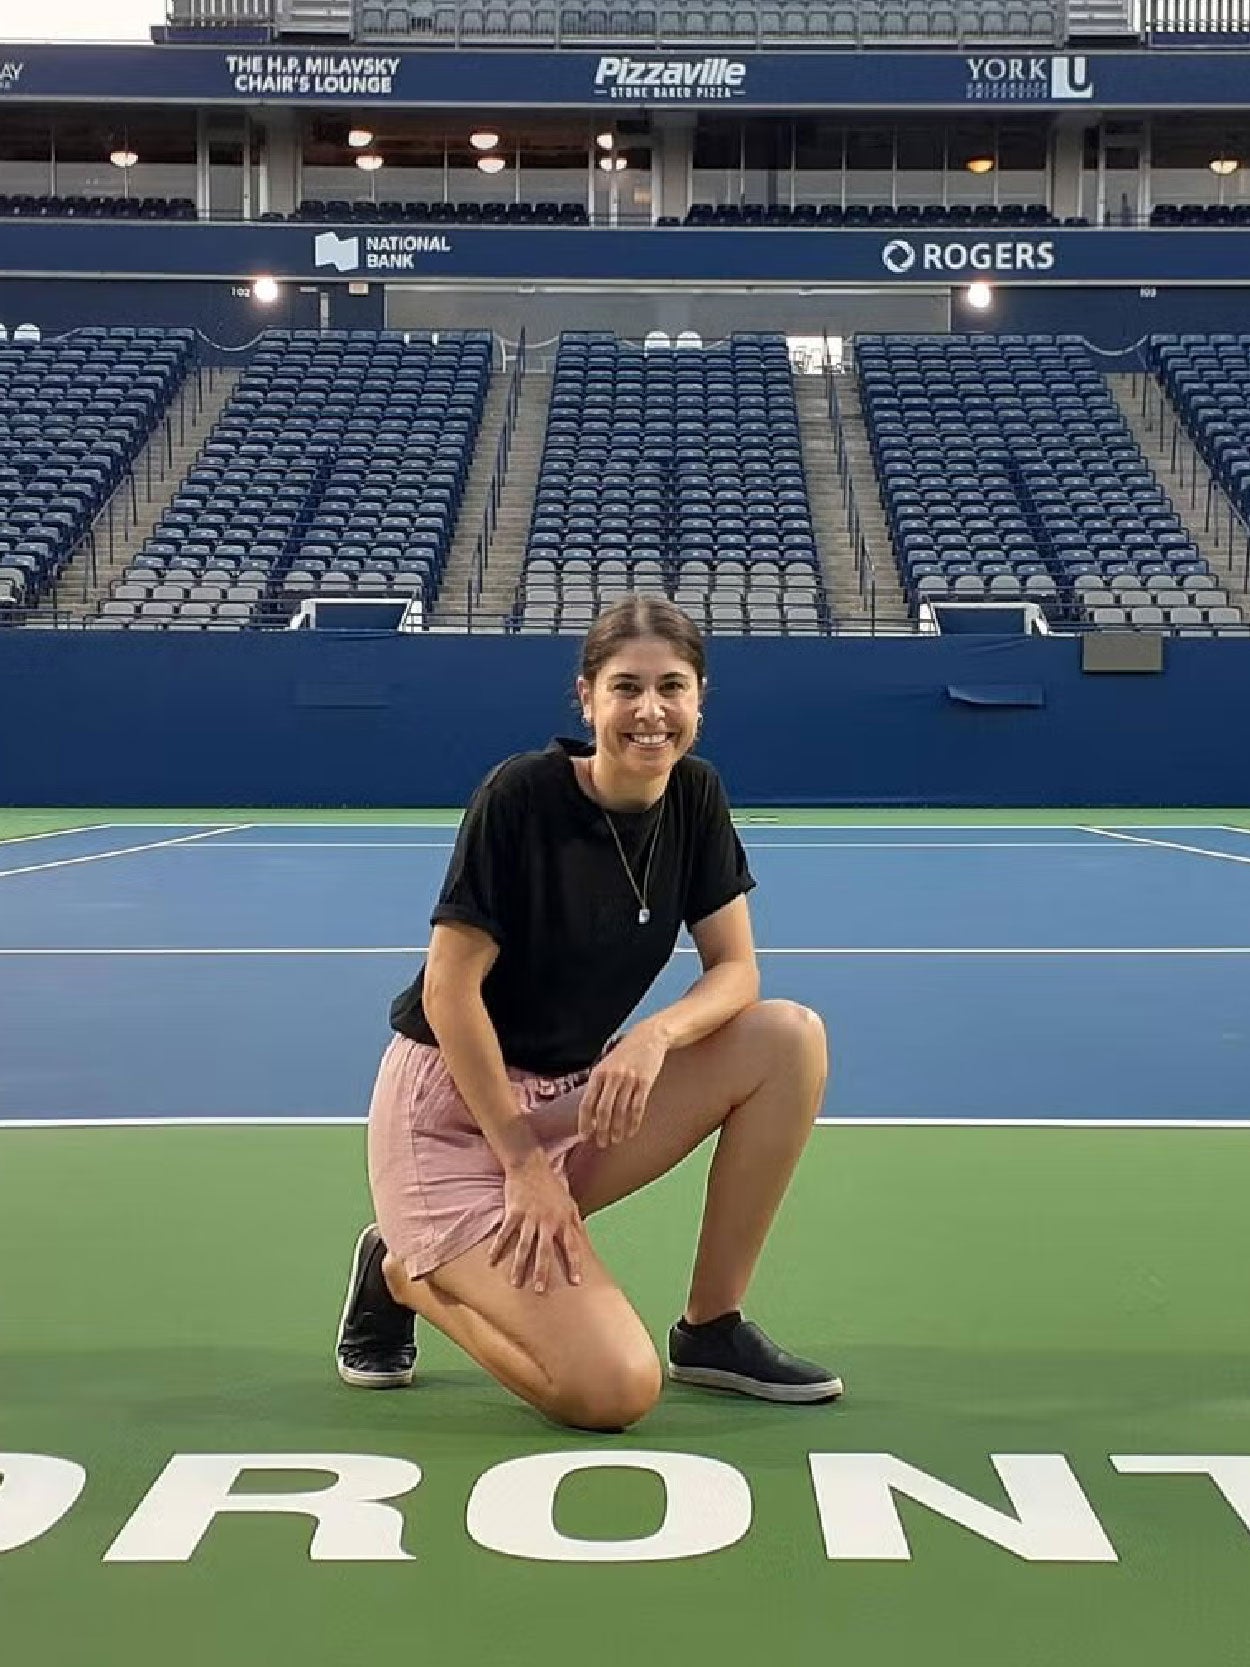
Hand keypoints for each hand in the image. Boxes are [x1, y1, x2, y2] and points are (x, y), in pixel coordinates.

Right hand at [488, 1151, 584, 1293]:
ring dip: (520, 1266)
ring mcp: (529, 1216)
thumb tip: (584, 1240)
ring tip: (516, 1283)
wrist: (531, 1165)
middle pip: (545, 1250)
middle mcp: (547, 1220)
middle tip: (541, 1290)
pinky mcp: (513, 1212)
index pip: (571, 1246)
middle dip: (543, 1271)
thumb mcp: (569, 1202)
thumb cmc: (551, 1185)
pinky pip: (505, 1233)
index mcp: (563, 1219)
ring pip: (524, 1246)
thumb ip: (575, 1222)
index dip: (574, 1264)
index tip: (577, 1282)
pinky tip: (492, 1261)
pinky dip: (498, 1248)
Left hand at [578, 1022, 669, 1149]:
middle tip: (602, 1143)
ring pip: (620, 1111)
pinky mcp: (645, 1082)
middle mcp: (612, 1077)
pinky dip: (633, 1123)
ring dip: (617, 1129)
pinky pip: (638, 1107)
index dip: (584, 1122)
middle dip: (601, 1130)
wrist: (648, 1037)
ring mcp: (629, 1079)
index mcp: (598, 1074)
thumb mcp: (605, 1065)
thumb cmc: (625, 1054)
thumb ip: (598, 1085)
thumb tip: (590, 1112)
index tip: (585, 1137)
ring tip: (616, 1140)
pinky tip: (631, 1132)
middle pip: (603, 1110)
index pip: (587, 1103)